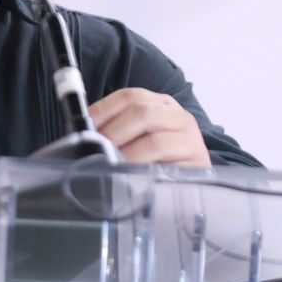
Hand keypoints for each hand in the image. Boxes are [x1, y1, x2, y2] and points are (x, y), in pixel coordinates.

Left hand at [88, 88, 211, 166]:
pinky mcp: (197, 162)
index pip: (129, 96)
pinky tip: (132, 178)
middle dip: (113, 133)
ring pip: (153, 140)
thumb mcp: (136, 141)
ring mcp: (190, 137)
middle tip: (96, 152)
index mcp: (159, 104)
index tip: (84, 127)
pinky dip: (145, 170)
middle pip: (141, 112)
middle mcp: (177, 115)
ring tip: (111, 167)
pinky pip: (167, 167)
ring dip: (127, 155)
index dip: (103, 110)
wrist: (191, 185)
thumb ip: (116, 133)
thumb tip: (84, 137)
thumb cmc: (157, 162)